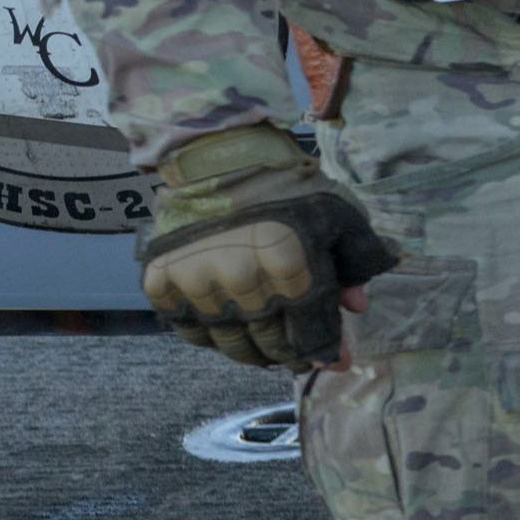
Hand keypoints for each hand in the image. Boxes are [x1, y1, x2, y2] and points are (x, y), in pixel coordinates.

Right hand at [138, 125, 399, 370]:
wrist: (219, 159)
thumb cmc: (287, 187)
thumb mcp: (339, 213)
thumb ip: (357, 259)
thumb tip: (357, 307)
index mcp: (290, 264)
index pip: (310, 328)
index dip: (324, 349)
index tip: (333, 360)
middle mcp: (241, 281)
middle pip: (269, 341)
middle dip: (288, 353)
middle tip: (296, 355)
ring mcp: (197, 284)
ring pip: (228, 342)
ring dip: (249, 351)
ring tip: (263, 349)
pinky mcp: (162, 282)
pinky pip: (188, 329)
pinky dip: (209, 336)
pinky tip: (226, 329)